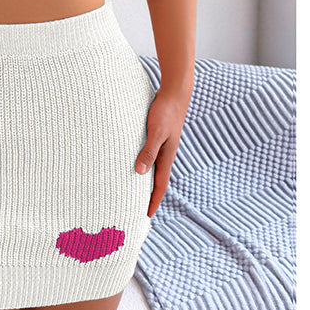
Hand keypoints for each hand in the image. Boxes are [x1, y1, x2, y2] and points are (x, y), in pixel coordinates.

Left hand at [135, 88, 188, 217]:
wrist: (174, 93)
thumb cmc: (164, 112)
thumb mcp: (156, 132)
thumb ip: (148, 151)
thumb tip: (140, 173)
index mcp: (166, 157)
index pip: (159, 185)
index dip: (153, 201)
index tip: (146, 216)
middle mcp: (165, 154)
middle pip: (156, 180)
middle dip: (149, 196)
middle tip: (138, 209)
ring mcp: (162, 146)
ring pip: (153, 169)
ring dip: (146, 181)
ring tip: (134, 191)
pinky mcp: (157, 137)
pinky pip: (150, 157)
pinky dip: (144, 165)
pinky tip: (135, 164)